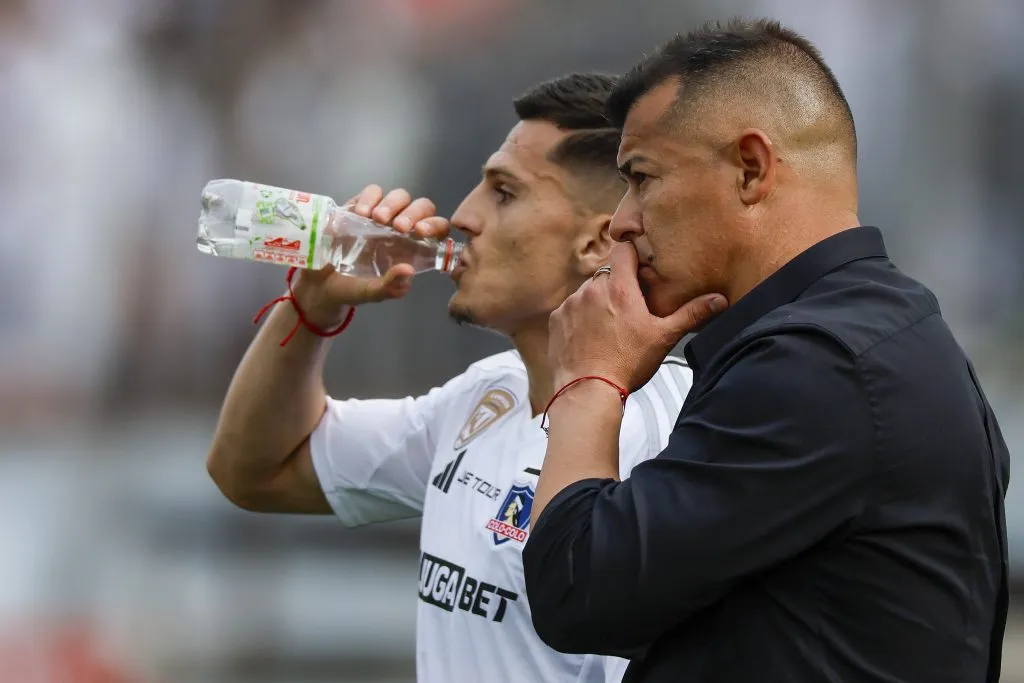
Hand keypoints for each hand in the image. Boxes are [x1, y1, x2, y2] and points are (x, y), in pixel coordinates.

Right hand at [291, 184, 449, 325]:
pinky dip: (369, 198)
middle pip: (421, 207)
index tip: (420, 232)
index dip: (435, 226)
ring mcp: (381, 216)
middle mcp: (401, 229)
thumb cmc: (352, 289)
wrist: (319, 283)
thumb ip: (391, 287)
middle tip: (398, 227)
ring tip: (376, 219)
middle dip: (414, 213)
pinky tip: (361, 213)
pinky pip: (372, 192)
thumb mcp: (372, 293)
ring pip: (400, 196)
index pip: (437, 229)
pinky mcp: (360, 206)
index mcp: (412, 248)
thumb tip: (409, 270)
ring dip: (392, 204)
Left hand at [548, 242, 727, 391]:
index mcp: (619, 288)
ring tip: (608, 329)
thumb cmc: (626, 364)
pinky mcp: (558, 319)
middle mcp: (592, 289)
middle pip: (606, 274)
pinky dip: (580, 319)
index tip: (638, 266)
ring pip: (588, 292)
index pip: (623, 249)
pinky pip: (571, 310)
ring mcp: (572, 304)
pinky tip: (590, 338)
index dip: (631, 254)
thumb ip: (690, 314)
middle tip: (629, 311)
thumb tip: (718, 300)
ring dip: (597, 303)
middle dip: (617, 286)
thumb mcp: (664, 338)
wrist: (587, 391)